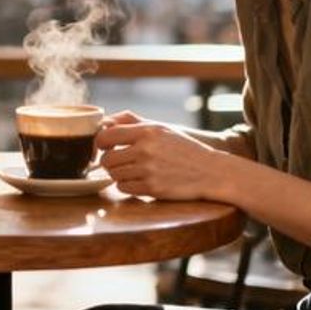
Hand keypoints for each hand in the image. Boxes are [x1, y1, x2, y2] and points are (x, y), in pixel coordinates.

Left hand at [96, 110, 220, 199]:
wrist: (211, 172)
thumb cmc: (182, 147)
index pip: (106, 135)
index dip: (99, 143)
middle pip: (107, 159)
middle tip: (119, 161)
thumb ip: (131, 121)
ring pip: (113, 174)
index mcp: (146, 131)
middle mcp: (145, 150)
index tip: (104, 146)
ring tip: (132, 170)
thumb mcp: (160, 127)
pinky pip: (123, 188)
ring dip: (118, 174)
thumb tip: (104, 121)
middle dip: (109, 161)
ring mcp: (149, 170)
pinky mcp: (153, 189)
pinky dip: (127, 186)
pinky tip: (139, 181)